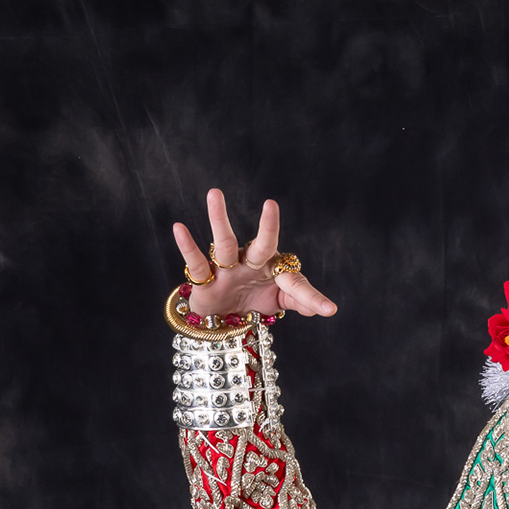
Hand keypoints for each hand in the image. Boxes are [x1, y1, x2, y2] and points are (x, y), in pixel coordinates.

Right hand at [170, 188, 337, 325]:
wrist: (220, 315)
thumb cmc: (252, 300)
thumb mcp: (277, 302)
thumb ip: (298, 300)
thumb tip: (325, 308)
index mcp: (271, 269)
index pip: (294, 281)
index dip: (310, 297)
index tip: (329, 309)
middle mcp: (250, 264)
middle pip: (261, 245)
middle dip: (267, 228)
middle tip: (270, 205)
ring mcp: (226, 269)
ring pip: (225, 243)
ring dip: (219, 220)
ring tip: (214, 193)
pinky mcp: (204, 279)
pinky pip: (195, 261)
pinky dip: (187, 246)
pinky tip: (179, 228)